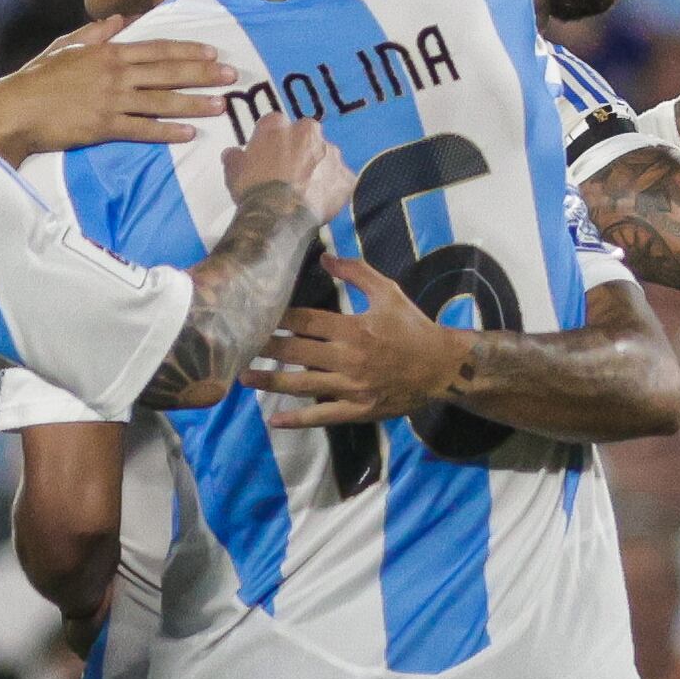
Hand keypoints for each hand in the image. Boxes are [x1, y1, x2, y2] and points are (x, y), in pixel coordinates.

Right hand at [0, 18, 232, 159]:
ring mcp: (110, 100)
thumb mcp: (65, 47)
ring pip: (161, 101)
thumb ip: (94, 33)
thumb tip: (119, 20)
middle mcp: (114, 74)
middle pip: (167, 72)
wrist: (13, 109)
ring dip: (194, 102)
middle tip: (232, 76)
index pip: (156, 49)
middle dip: (203, 73)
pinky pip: (142, 129)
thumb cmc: (36, 78)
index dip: (187, 50)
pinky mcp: (103, 127)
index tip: (213, 51)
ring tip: (221, 105)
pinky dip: (167, 131)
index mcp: (107, 52)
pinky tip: (189, 134)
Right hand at [221, 110, 353, 223]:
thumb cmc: (254, 190)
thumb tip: (232, 154)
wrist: (279, 215)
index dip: (271, 142)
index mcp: (278, 125)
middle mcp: (308, 131)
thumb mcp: (233, 171)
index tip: (268, 156)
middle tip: (289, 173)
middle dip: (299, 150)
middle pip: (305, 135)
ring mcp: (331, 152)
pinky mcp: (346, 176)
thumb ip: (235, 158)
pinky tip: (321, 201)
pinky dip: (333, 188)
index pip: (275, 125)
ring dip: (318, 167)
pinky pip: (341, 179)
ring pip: (325, 155)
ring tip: (306, 190)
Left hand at [246, 256, 471, 424]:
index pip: (306, 321)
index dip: (278, 318)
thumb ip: (357, 273)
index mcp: (354, 328)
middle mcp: (349, 358)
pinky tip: (275, 420)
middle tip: (236, 344)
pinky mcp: (359, 410)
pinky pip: (323, 416)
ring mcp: (353, 387)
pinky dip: (298, 420)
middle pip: (297, 352)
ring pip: (303, 384)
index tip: (253, 314)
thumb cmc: (413, 327)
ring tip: (244, 377)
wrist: (443, 367)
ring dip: (271, 382)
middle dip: (265, 348)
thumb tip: (324, 258)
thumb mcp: (389, 293)